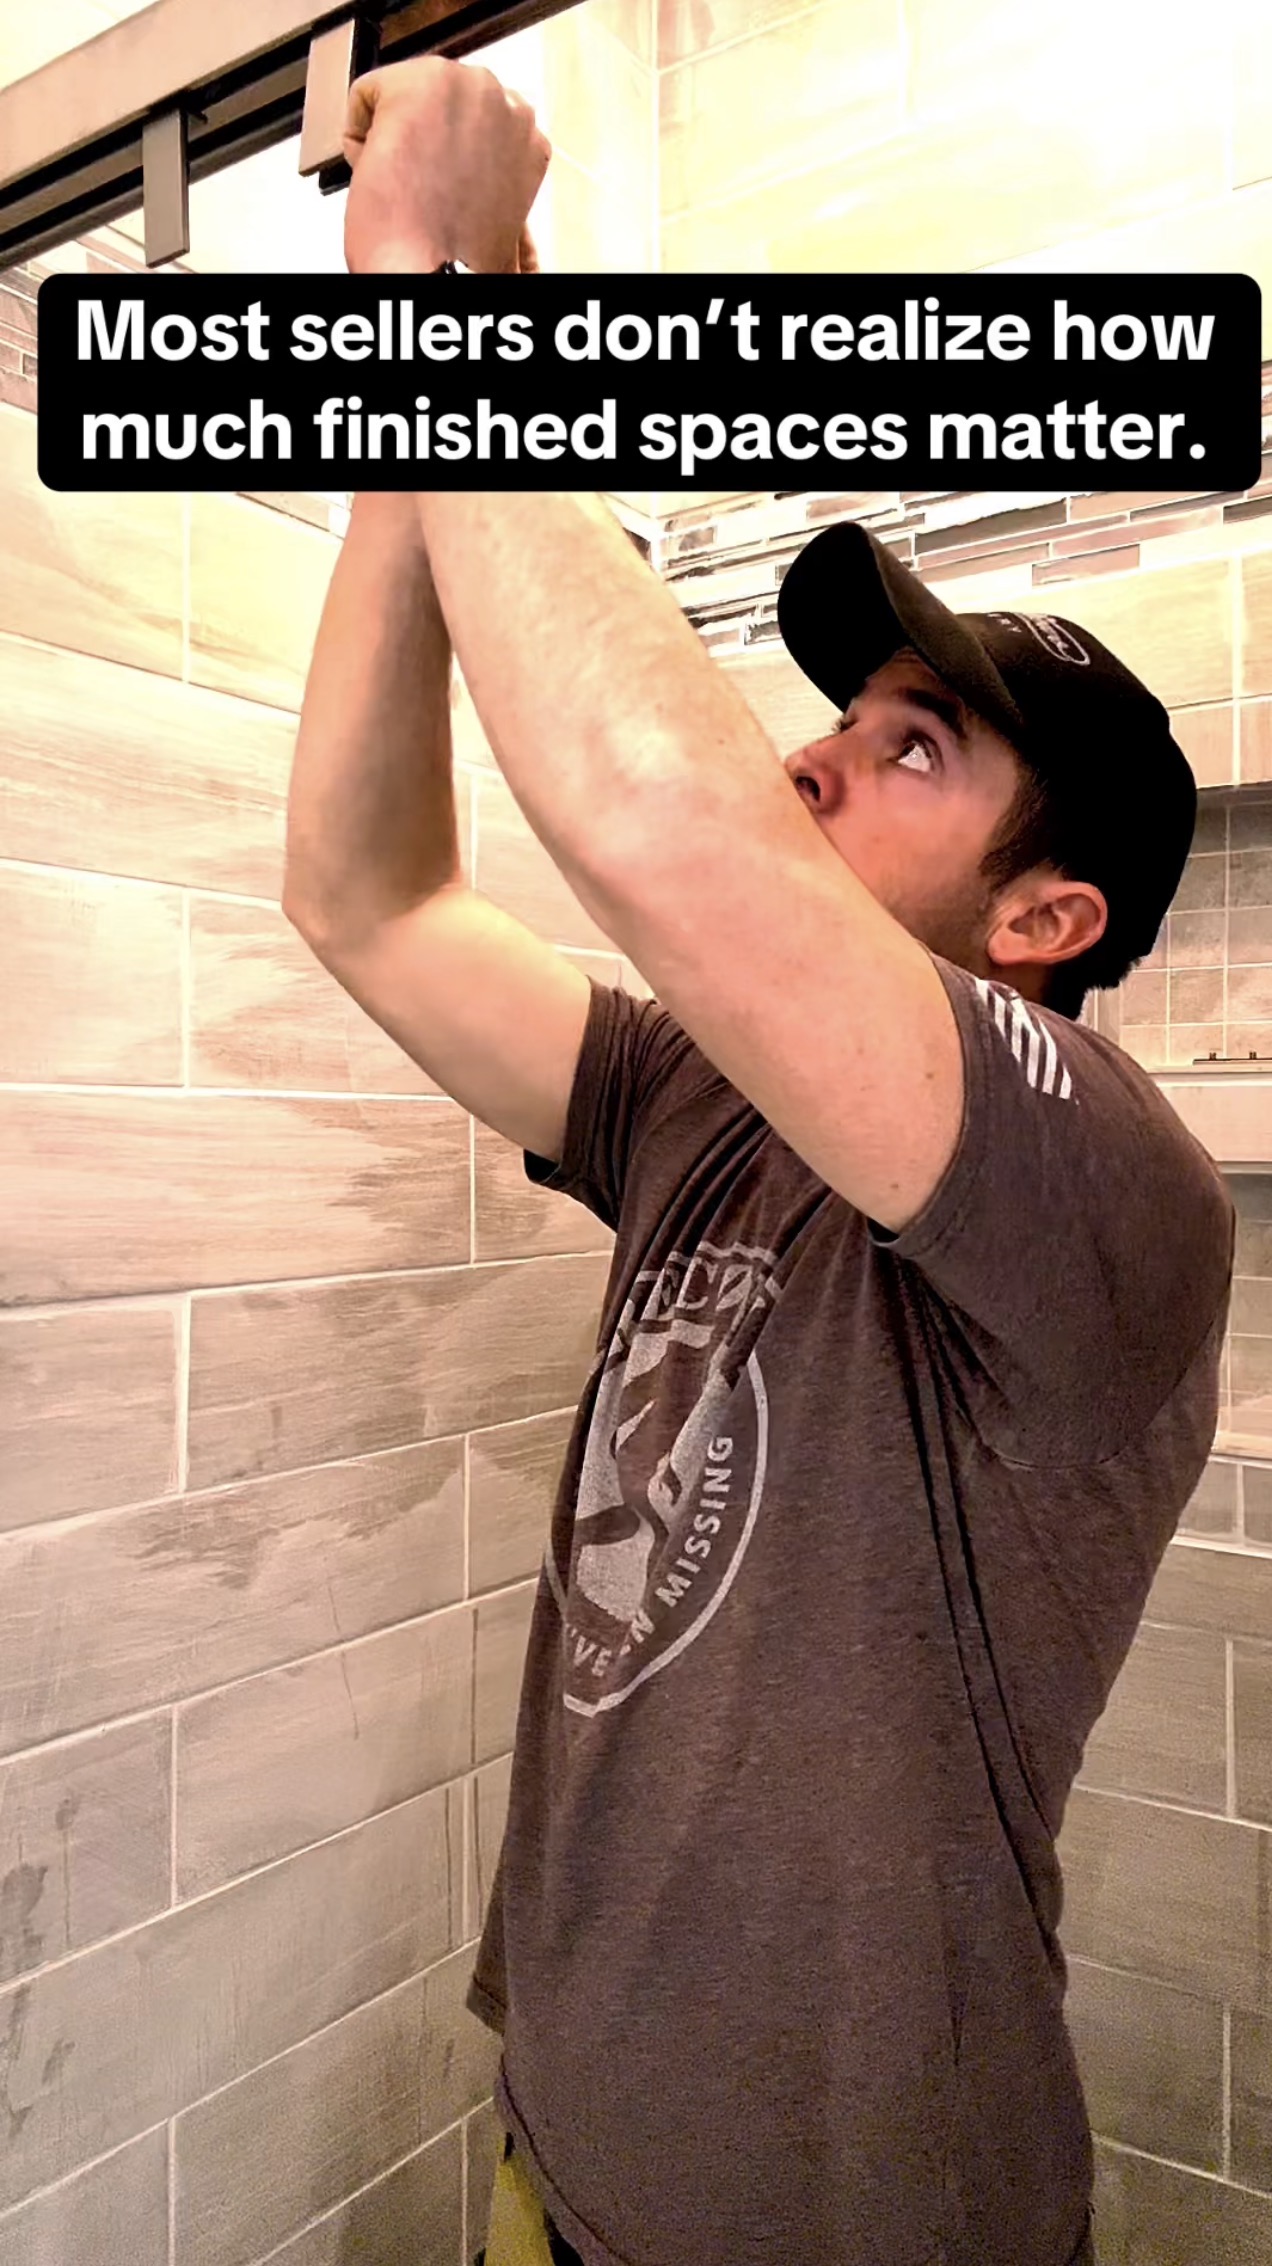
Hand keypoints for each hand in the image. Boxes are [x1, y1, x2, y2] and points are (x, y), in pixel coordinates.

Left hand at [343, 56, 549, 275]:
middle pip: (441, 99)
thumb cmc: (461, 255)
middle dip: (426, 135)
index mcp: (525, 134)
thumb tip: (475, 164)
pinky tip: (378, 170)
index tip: (441, 180)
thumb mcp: (496, 204)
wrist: (434, 271)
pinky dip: (361, 134)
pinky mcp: (416, 83)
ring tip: (403, 181)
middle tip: (420, 184)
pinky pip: (367, 96)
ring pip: (407, 95)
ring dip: (399, 133)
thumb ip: (492, 168)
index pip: (473, 118)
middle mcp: (502, 101)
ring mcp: (462, 87)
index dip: (450, 153)